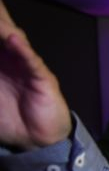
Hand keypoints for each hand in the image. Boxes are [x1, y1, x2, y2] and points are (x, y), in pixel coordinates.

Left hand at [0, 0, 72, 150]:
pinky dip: (23, 51)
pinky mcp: (42, 79)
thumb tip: (0, 50)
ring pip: (14, 41)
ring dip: (3, 28)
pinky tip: (14, 40)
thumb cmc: (8, 118)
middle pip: (2, 31)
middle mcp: (10, 57)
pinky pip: (32, 62)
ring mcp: (26, 66)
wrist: (35, 141)